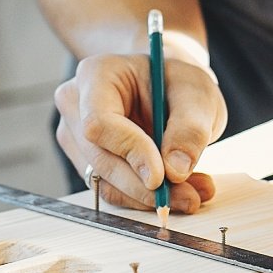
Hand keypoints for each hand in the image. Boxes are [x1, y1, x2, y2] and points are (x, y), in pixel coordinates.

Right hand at [54, 52, 226, 212]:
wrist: (169, 89)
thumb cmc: (178, 83)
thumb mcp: (197, 95)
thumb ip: (190, 129)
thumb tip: (175, 172)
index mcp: (96, 75)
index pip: (99, 121)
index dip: (129, 151)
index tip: (161, 176)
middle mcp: (76, 105)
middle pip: (100, 158)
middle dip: (144, 186)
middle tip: (188, 196)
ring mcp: (76, 137)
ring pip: (105, 183)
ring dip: (149, 196)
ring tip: (192, 193)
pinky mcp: (87, 162)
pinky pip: (113, 191)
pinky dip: (146, 198)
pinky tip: (179, 192)